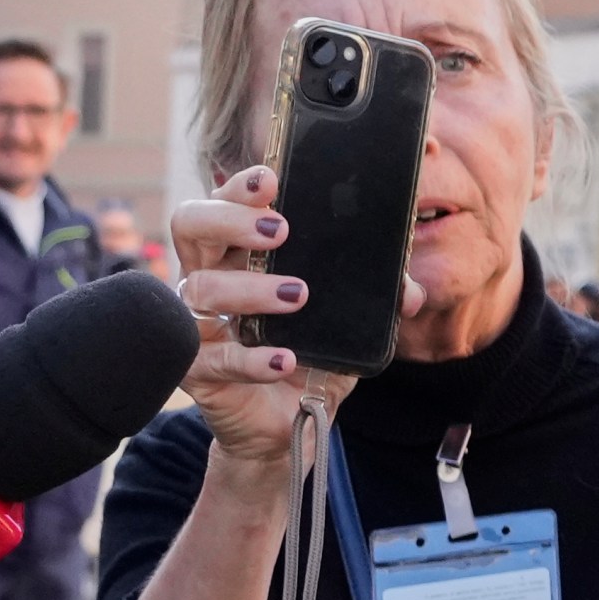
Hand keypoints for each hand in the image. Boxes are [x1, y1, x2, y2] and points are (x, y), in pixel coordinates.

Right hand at [170, 165, 420, 472]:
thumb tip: (408, 292)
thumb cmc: (315, 352)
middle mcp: (209, 277)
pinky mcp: (197, 369)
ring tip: (298, 294)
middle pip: (190, 225)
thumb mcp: (350, 319)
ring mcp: (197, 322)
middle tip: (281, 229)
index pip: (224, 202)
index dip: (240, 187)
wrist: (292, 421)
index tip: (272, 178)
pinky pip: (212, 358)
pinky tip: (285, 360)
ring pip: (199, 288)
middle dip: (231, 219)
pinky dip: (250, 358)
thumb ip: (379, 297)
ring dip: (250, 287)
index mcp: (240, 253)